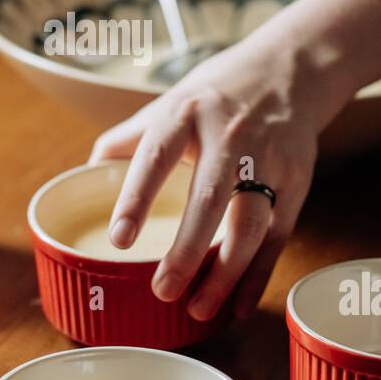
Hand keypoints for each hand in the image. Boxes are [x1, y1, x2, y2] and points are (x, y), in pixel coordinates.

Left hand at [89, 38, 321, 322]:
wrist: (288, 70)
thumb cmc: (215, 95)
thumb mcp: (168, 103)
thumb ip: (127, 140)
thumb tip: (84, 176)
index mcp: (186, 114)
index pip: (156, 157)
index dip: (136, 199)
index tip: (119, 240)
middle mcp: (229, 135)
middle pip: (211, 199)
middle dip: (187, 250)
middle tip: (163, 291)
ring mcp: (268, 159)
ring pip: (251, 224)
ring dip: (226, 273)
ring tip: (199, 309)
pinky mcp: (296, 181)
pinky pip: (277, 236)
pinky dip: (258, 275)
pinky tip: (237, 304)